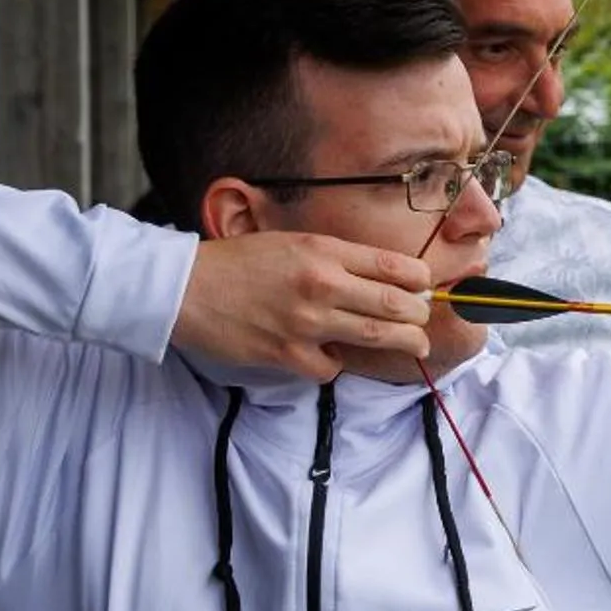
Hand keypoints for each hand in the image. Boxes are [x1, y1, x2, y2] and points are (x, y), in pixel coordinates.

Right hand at [174, 233, 434, 381]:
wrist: (185, 288)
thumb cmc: (238, 263)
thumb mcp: (291, 243)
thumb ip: (334, 258)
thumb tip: (379, 277)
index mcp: (323, 251)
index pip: (392, 265)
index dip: (419, 279)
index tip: (425, 286)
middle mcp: (321, 284)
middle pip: (396, 305)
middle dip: (420, 315)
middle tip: (423, 320)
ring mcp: (307, 322)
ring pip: (377, 336)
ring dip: (404, 343)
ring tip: (416, 345)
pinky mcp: (289, 355)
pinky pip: (333, 367)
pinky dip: (337, 363)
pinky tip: (330, 354)